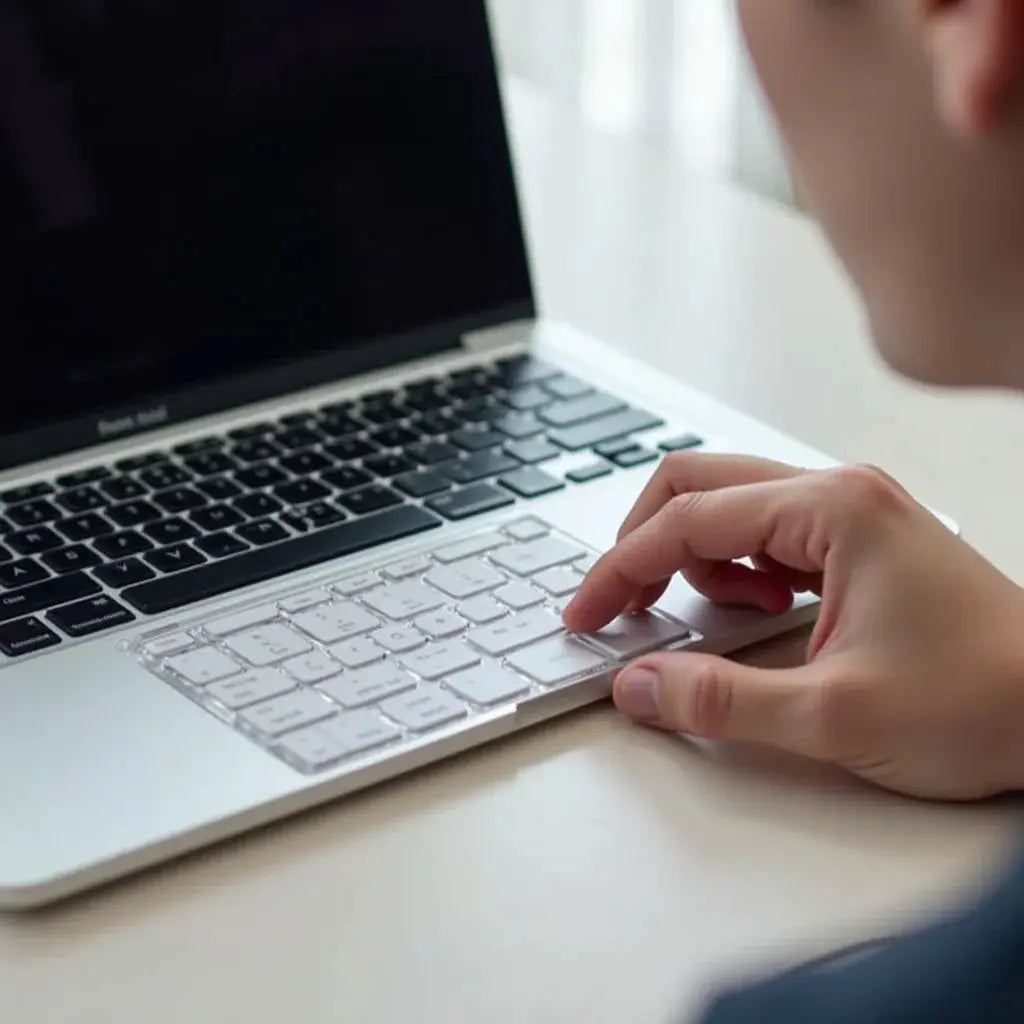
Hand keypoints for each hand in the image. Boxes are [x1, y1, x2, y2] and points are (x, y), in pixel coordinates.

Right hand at [562, 453, 1023, 799]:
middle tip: (618, 605)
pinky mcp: (857, 543)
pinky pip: (766, 535)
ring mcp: (849, 514)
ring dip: (692, 558)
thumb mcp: (834, 715)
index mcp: (831, 510)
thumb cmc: (984, 699)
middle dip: (644, 544)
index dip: (620, 569)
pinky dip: (735, 570)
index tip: (586, 614)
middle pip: (699, 486)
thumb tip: (640, 686)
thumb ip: (719, 700)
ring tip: (705, 618)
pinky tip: (756, 611)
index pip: (688, 520)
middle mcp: (837, 494)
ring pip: (729, 507)